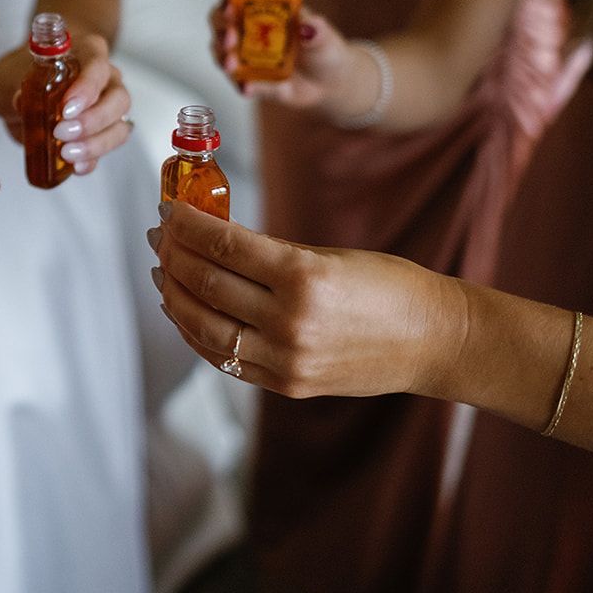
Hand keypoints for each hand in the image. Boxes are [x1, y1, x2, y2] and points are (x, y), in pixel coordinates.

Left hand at [0, 31, 132, 174]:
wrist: (29, 82)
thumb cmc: (25, 70)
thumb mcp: (11, 74)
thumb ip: (16, 85)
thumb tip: (21, 103)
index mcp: (89, 53)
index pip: (98, 67)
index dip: (87, 88)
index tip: (66, 109)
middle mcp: (107, 79)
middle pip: (118, 99)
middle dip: (93, 120)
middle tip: (61, 132)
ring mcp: (109, 106)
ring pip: (119, 126)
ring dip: (96, 143)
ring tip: (67, 153)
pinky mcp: (102, 132)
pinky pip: (107, 148)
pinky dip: (93, 159)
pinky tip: (75, 166)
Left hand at [148, 203, 461, 397]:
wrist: (433, 341)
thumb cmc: (388, 288)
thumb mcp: (327, 255)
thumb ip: (268, 252)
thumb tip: (210, 238)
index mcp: (304, 277)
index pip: (222, 244)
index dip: (185, 223)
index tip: (168, 208)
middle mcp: (290, 322)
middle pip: (205, 283)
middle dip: (172, 253)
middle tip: (159, 233)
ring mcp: (285, 359)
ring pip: (203, 326)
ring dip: (173, 294)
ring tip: (162, 270)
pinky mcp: (285, 384)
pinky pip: (222, 358)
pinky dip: (194, 332)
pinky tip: (183, 309)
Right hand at [210, 1, 362, 112]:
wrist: (329, 83)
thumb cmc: (325, 50)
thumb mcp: (326, 37)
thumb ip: (317, 30)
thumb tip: (308, 27)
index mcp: (264, 9)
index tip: (230, 2)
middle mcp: (248, 30)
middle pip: (220, 22)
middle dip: (220, 27)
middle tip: (230, 35)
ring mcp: (246, 56)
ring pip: (221, 52)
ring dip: (222, 56)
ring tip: (231, 64)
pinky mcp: (250, 81)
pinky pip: (240, 83)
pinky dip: (241, 85)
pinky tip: (247, 88)